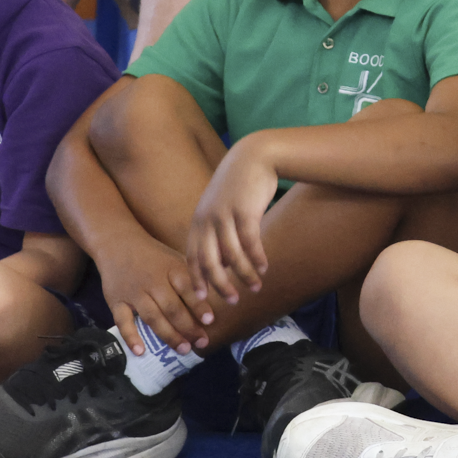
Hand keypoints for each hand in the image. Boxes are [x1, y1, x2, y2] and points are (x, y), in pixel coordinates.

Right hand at [100, 231, 211, 355]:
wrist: (119, 244)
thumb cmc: (155, 256)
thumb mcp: (176, 258)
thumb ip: (193, 275)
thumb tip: (220, 288)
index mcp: (172, 269)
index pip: (188, 289)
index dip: (199, 305)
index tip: (210, 321)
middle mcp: (154, 282)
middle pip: (172, 308)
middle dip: (188, 327)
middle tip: (202, 343)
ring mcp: (134, 293)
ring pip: (152, 317)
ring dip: (168, 335)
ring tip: (183, 349)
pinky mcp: (116, 302)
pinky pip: (123, 321)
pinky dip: (131, 337)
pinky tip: (141, 351)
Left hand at [184, 134, 280, 305]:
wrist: (255, 156)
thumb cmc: (239, 185)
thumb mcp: (221, 208)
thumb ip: (217, 234)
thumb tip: (221, 264)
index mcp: (198, 222)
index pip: (192, 259)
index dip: (197, 280)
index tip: (204, 300)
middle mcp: (207, 221)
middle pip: (208, 263)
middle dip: (219, 286)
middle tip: (231, 302)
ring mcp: (225, 216)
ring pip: (231, 256)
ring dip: (244, 275)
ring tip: (255, 287)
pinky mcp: (245, 211)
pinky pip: (250, 243)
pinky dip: (257, 258)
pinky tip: (265, 267)